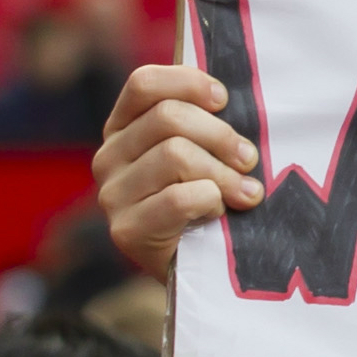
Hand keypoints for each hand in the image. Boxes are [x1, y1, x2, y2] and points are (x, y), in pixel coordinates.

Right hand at [92, 64, 265, 279]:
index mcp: (122, 128)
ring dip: (223, 173)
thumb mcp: (201, 155)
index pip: (143, 84)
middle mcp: (108, 157)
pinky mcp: (126, 230)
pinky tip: (219, 212)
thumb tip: (230, 98)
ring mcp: (112, 195)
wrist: (196, 273)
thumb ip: (204, 124)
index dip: (188, 83)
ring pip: (175, 155)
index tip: (224, 100)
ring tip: (246, 193)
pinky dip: (210, 200)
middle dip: (220, 136)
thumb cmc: (205, 204)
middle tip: (249, 159)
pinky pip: (179, 198)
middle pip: (168, 117)